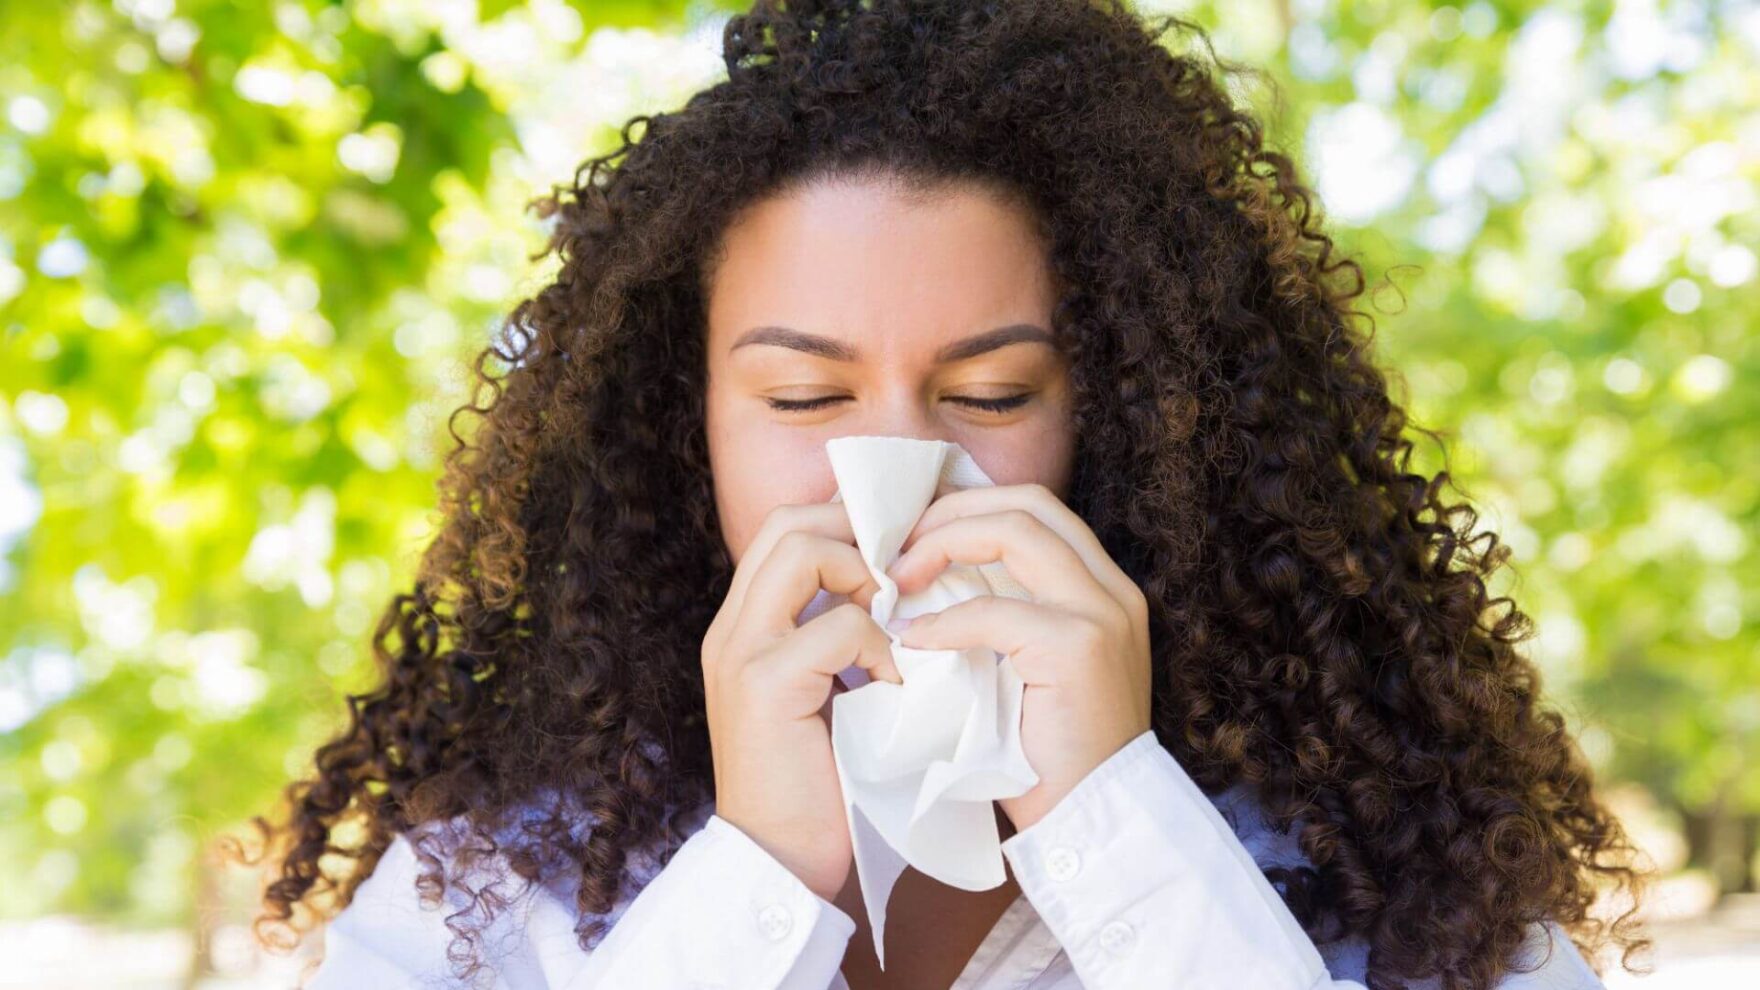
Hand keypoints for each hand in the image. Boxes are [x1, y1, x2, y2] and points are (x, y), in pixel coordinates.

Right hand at [699, 502, 902, 900]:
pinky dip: (881, 647)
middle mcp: (731, 629)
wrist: (779, 862)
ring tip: (897, 620)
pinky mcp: (766, 684)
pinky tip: (898, 686)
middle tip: (907, 569)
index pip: (784, 529)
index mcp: (741, 628)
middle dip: (857, 531)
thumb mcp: (820, 695)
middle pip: (789, 523)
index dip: (844, 522)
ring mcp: (741, 653)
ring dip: (866, 577)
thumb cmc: (814, 785)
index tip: (900, 545)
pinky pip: (838, 627)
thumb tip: (892, 591)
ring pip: (804, 554)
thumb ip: (833, 642)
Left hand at [884, 483, 1151, 831]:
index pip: (1035, 509)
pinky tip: (912, 640)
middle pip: (1028, 503)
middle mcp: (1112, 589)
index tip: (913, 532)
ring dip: (945, 546)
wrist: (1093, 820)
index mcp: (1103, 587)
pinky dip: (945, 621)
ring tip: (898, 577)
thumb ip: (997, 614)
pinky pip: (995, 613)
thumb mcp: (1024, 665)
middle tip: (896, 544)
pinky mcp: (1079, 648)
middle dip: (952, 512)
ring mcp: (1102, 614)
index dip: (969, 507)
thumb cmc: (1048, 752)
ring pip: (1016, 533)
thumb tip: (924, 574)